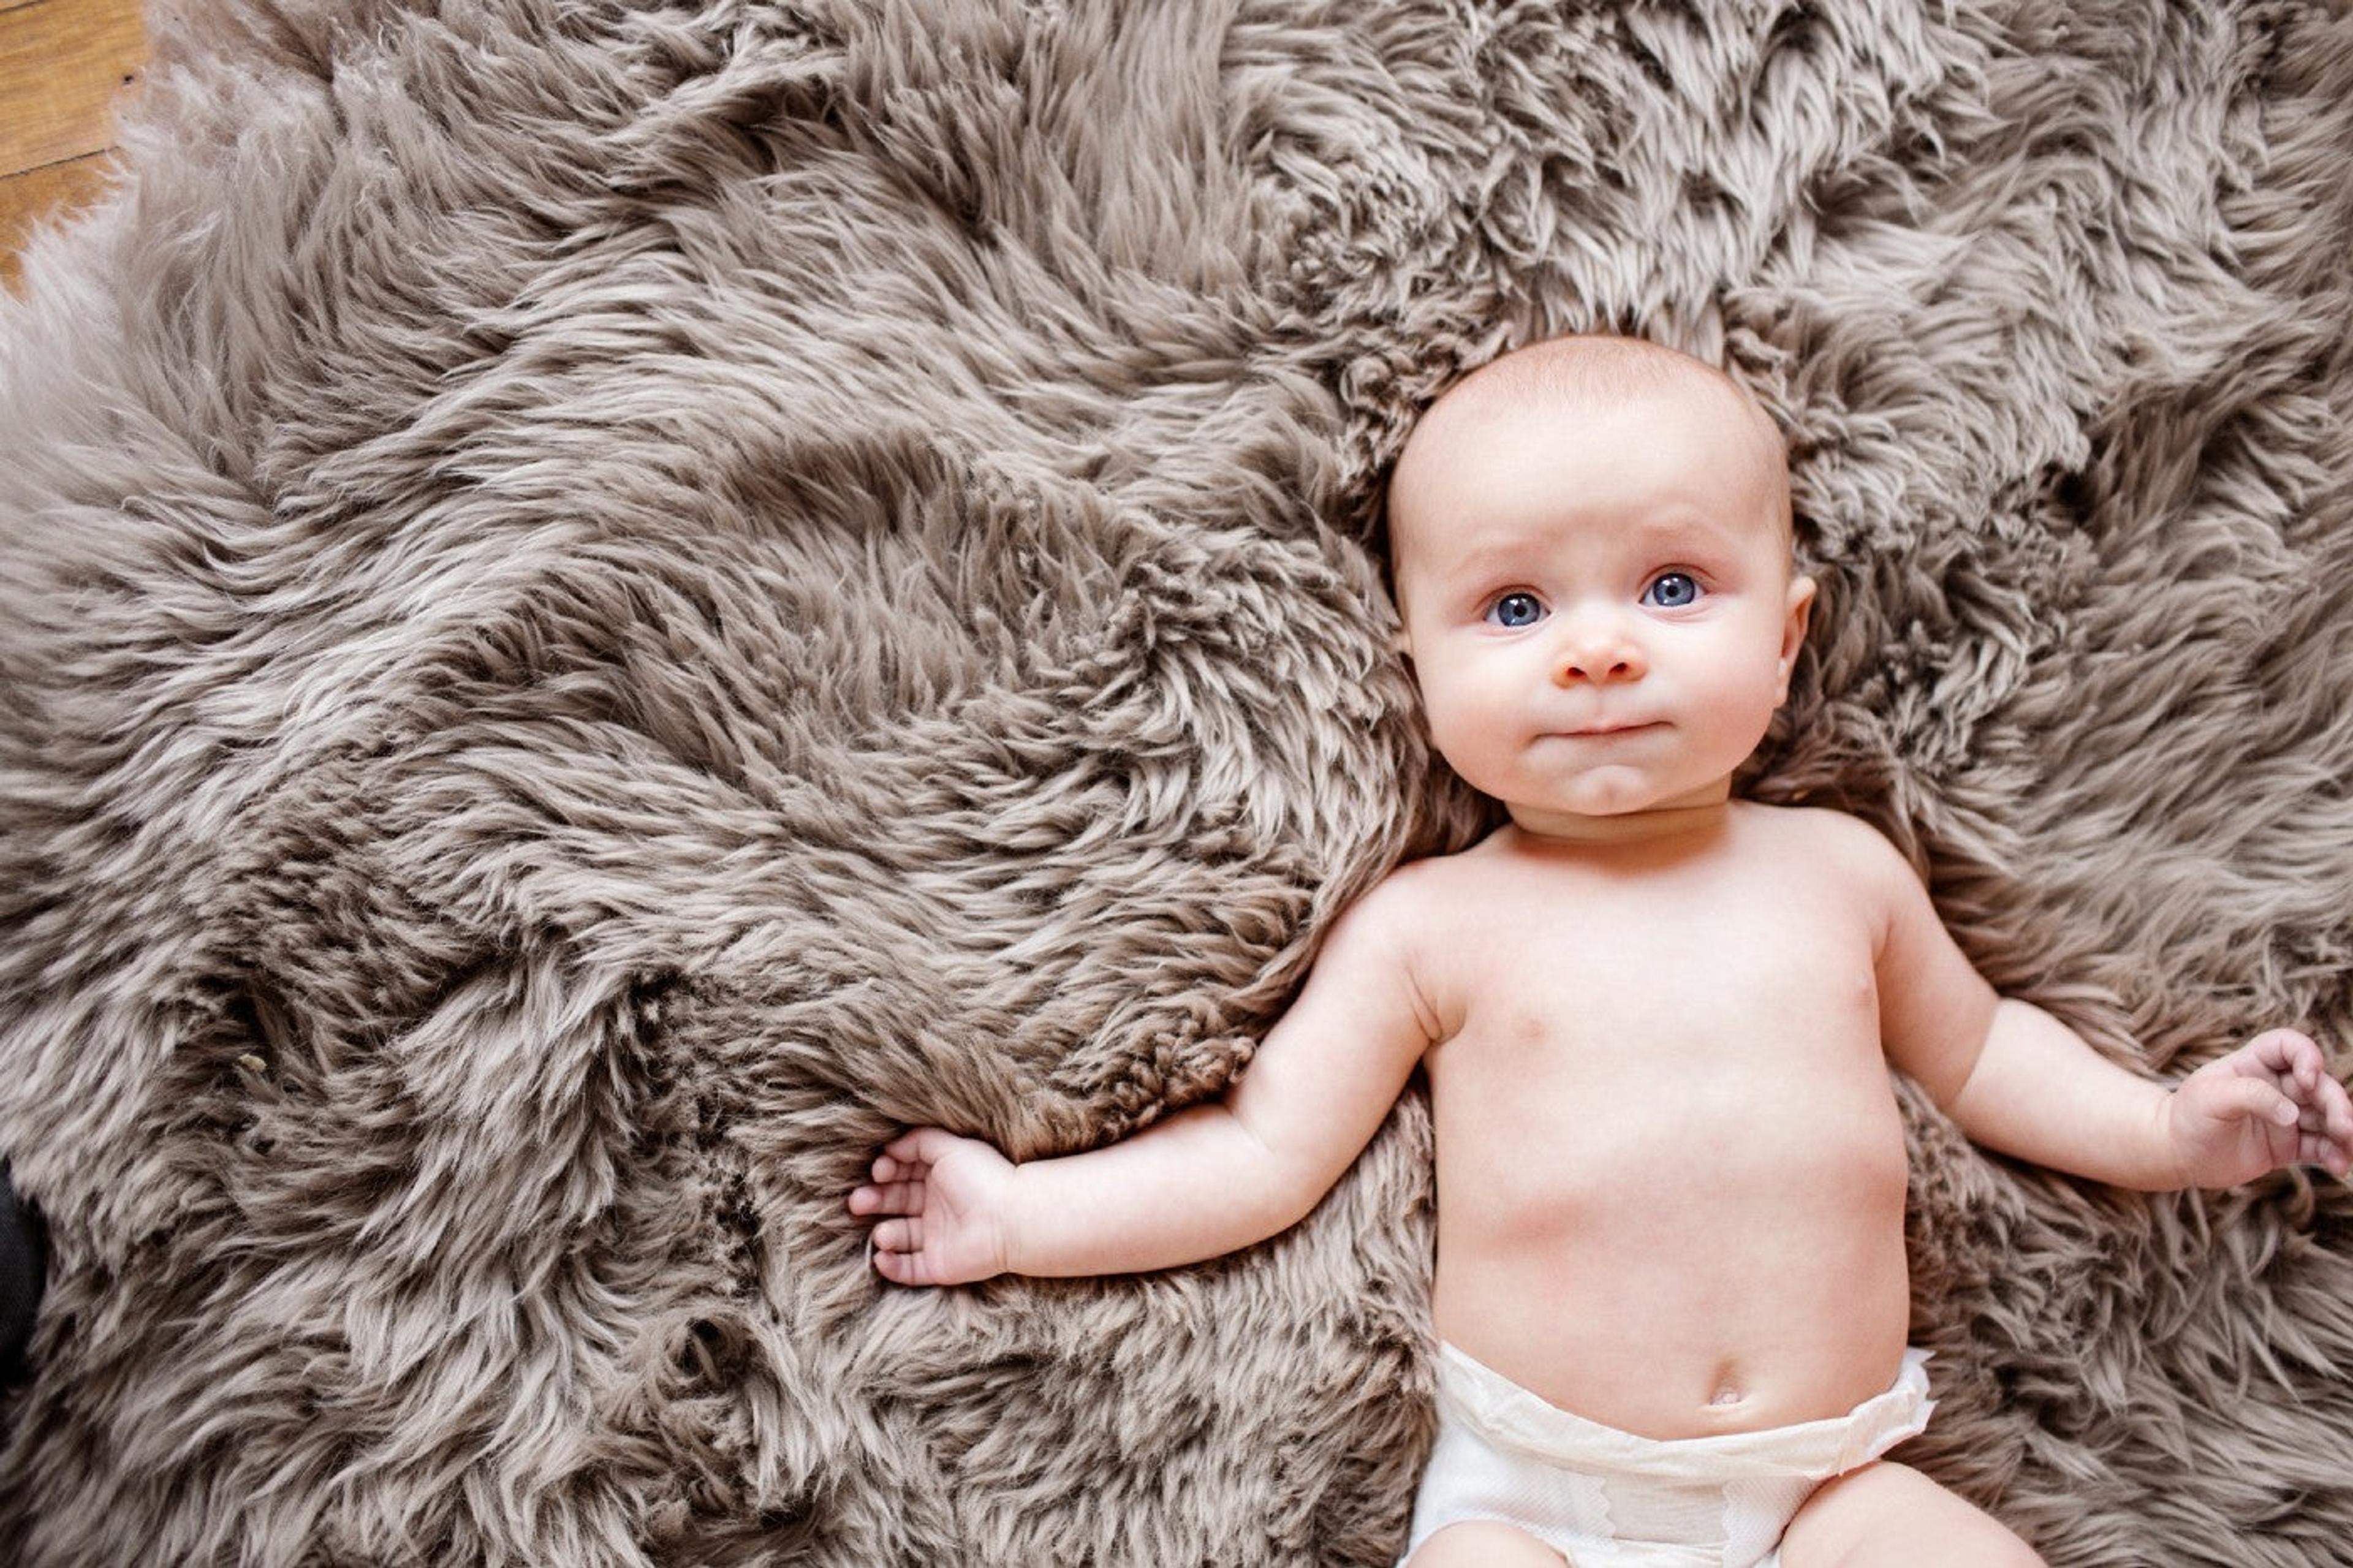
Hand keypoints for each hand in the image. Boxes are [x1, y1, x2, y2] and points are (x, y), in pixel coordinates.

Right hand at [848, 1127, 1018, 1285]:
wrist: (1010, 1219)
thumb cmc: (981, 1178)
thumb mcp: (949, 1146)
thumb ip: (918, 1141)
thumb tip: (890, 1147)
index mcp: (938, 1178)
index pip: (902, 1174)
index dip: (886, 1171)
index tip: (880, 1171)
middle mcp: (935, 1206)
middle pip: (895, 1203)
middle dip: (874, 1200)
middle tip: (859, 1201)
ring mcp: (936, 1238)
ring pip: (898, 1236)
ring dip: (884, 1234)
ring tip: (884, 1233)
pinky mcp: (938, 1266)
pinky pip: (908, 1270)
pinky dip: (891, 1267)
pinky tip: (882, 1257)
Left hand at [2163, 1030, 2352, 1187]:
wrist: (2177, 1154)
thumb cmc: (2189, 1117)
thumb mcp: (2211, 1098)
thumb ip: (2251, 1096)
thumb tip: (2292, 1114)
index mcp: (2255, 1063)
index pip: (2290, 1046)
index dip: (2307, 1056)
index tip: (2308, 1078)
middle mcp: (2277, 1086)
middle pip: (2319, 1086)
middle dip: (2336, 1104)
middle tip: (2344, 1126)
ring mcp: (2287, 1115)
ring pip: (2328, 1117)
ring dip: (2345, 1131)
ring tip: (2349, 1146)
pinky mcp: (2291, 1144)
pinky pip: (2323, 1146)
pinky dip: (2336, 1154)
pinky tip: (2339, 1165)